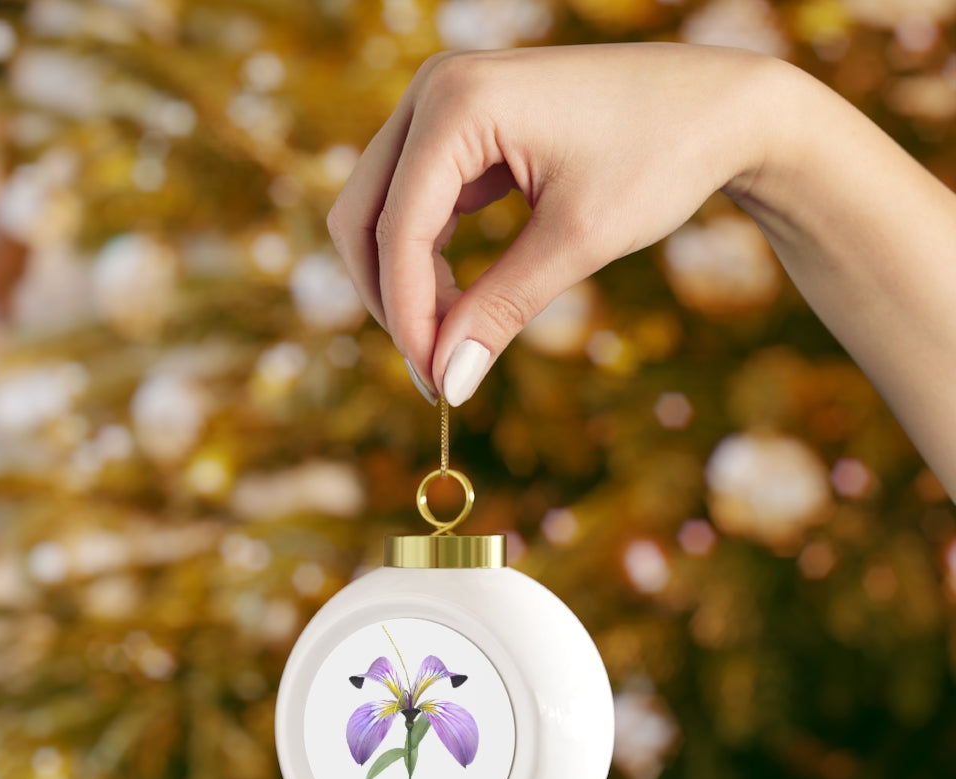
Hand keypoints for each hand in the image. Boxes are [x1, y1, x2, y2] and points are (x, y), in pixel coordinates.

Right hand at [327, 43, 775, 404]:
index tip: (436, 384)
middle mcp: (434, 91)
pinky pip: (416, 204)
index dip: (408, 317)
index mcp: (457, 102)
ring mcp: (443, 106)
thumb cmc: (660, 156)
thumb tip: (449, 382)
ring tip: (455, 342)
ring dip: (406, 283)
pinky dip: (428, 259)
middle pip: (362, 216)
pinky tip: (462, 303)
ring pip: (381, 213)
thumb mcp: (577, 242)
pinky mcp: (461, 129)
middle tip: (435, 370)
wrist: (719, 107)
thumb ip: (501, 310)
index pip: (397, 230)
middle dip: (391, 300)